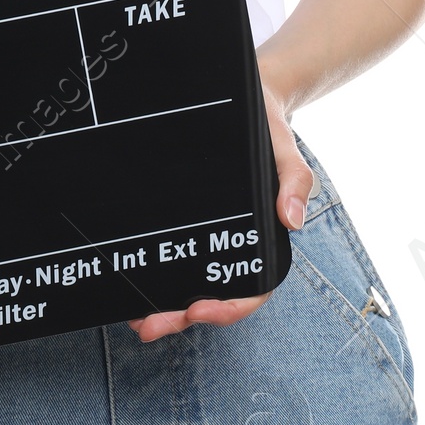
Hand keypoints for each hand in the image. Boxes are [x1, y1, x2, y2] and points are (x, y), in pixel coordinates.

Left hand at [126, 80, 310, 341]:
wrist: (246, 99)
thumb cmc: (267, 126)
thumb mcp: (284, 148)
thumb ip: (294, 180)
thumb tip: (292, 220)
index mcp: (263, 237)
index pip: (250, 288)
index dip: (227, 307)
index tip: (199, 309)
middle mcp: (232, 242)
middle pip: (211, 295)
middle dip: (180, 317)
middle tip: (149, 326)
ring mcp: (206, 233)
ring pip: (187, 283)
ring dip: (163, 307)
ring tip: (134, 318)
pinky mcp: (184, 218)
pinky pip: (170, 254)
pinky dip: (152, 274)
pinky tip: (130, 285)